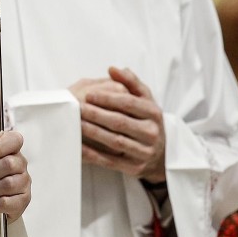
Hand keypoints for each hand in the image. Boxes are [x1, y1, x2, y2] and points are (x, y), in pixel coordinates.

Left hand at [74, 66, 165, 181]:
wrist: (162, 154)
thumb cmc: (147, 120)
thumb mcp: (145, 99)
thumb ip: (130, 82)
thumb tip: (113, 68)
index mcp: (154, 114)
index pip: (129, 103)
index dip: (108, 99)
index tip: (89, 95)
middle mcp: (152, 133)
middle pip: (120, 122)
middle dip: (96, 114)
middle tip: (77, 108)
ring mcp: (144, 152)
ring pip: (115, 141)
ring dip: (92, 132)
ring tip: (76, 123)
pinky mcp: (135, 168)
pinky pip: (110, 161)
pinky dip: (92, 154)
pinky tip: (78, 146)